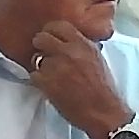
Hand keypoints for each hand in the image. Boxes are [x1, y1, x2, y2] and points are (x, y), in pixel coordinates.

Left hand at [27, 22, 131, 138]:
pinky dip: (39, 82)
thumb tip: (69, 43)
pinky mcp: (47, 82)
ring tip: (53, 77)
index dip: (51, 32)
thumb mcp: (97, 61)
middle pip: (40, 38)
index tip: (51, 38)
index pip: (58, 26)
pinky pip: (33, 75)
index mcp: (84, 45)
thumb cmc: (104, 91)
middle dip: (40, 46)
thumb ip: (82, 49)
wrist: (103, 113)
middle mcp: (69, 52)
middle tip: (45, 55)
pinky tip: (51, 87)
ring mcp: (56, 66)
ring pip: (36, 58)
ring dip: (41, 67)